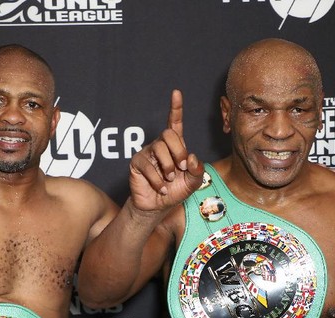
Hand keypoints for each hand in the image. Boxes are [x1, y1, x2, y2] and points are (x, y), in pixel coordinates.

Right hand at [128, 89, 203, 212]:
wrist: (158, 206)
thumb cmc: (175, 191)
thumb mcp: (193, 182)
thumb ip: (197, 170)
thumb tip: (190, 156)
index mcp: (175, 146)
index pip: (175, 123)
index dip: (176, 108)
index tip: (176, 93)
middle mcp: (160, 146)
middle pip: (168, 134)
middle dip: (178, 151)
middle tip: (181, 168)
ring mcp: (147, 153)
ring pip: (159, 148)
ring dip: (168, 167)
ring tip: (169, 179)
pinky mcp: (137, 163)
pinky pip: (148, 166)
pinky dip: (158, 180)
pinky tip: (161, 188)